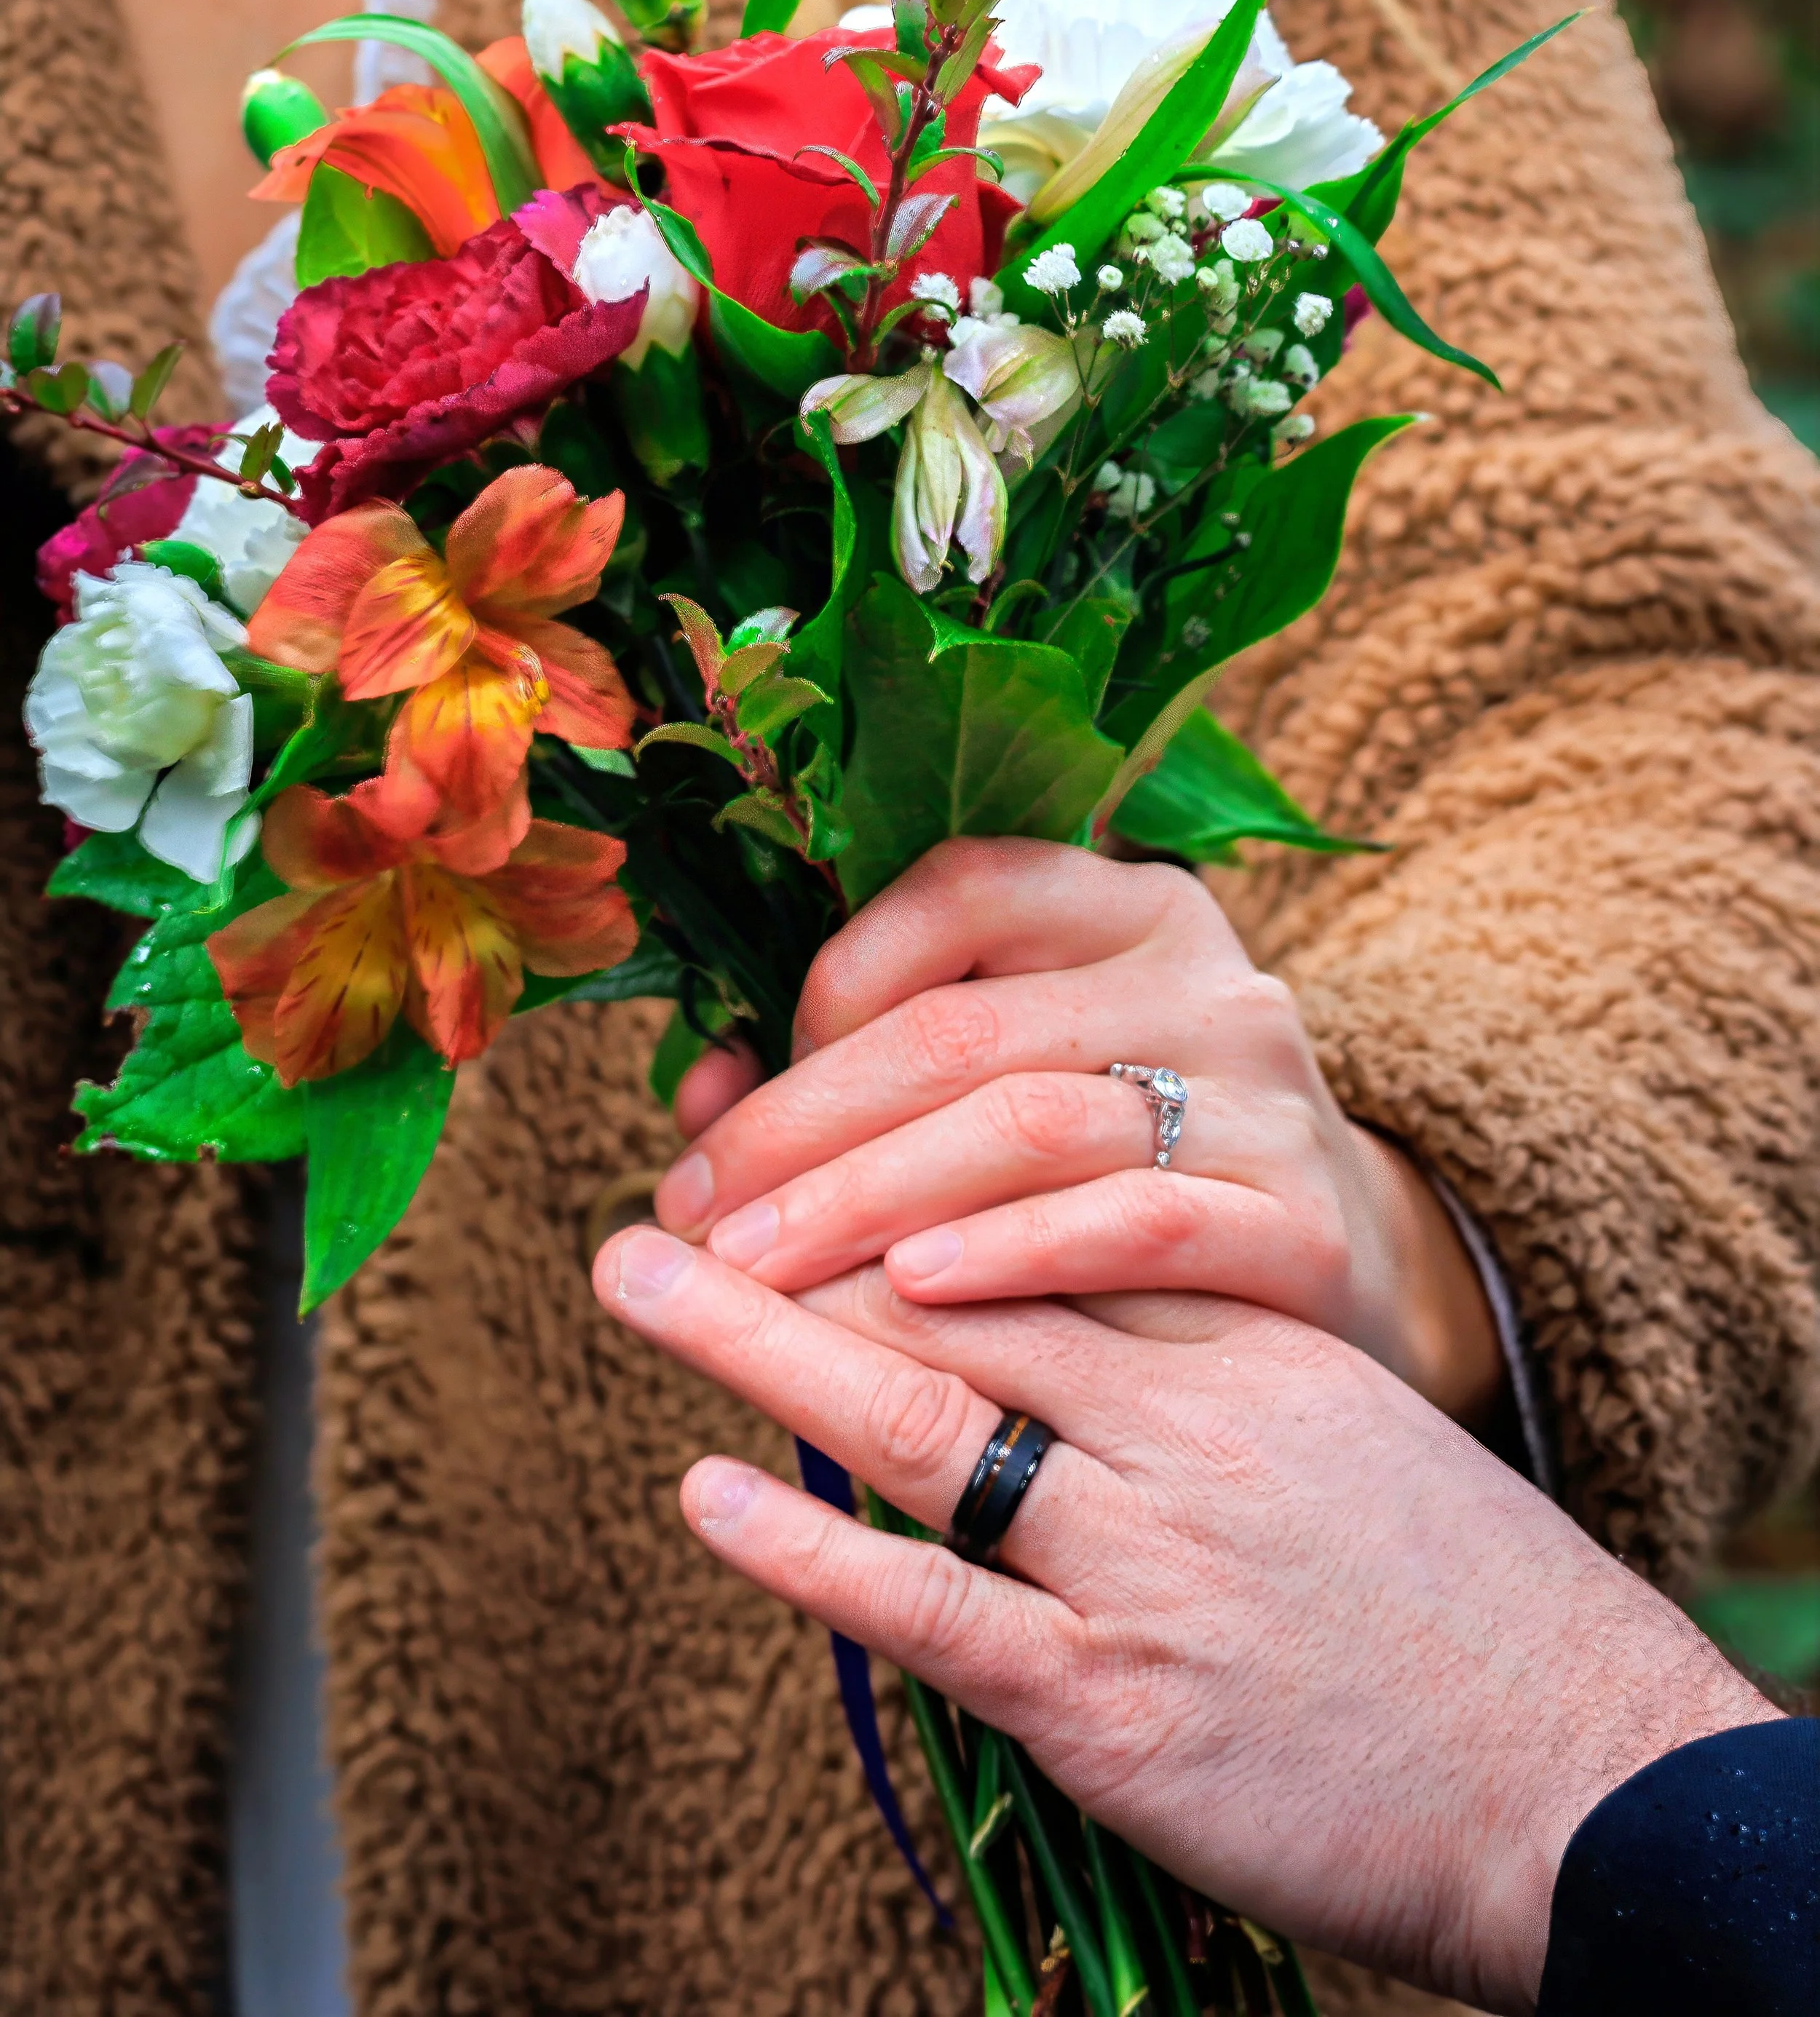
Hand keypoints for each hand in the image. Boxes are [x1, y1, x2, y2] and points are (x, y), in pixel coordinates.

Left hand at [594, 1232, 1773, 2014]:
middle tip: (665, 1174)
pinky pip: (939, 1611)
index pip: (1028, 1198)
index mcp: (1238, 1333)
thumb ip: (1173, 1351)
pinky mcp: (1119, 1704)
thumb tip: (992, 1290)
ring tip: (635, 1274)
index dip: (882, 1148)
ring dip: (757, 1338)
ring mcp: (1148, 1559)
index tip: (772, 1105)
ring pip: (928, 1411)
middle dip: (793, 1213)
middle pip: (954, 1274)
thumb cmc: (1440, 1593)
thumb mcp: (1321, 1420)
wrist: (1578, 1774)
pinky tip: (707, 1494)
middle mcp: (1187, 1421)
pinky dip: (811, 1554)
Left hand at [657, 838, 1502, 1421]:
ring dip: (870, 1201)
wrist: (1340, 1293)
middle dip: (804, 1127)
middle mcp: (1205, 977)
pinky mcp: (1300, 1217)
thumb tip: (695, 1096)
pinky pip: (1132, 1223)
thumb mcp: (1012, 1093)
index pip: (957, 889)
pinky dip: (1008, 1255)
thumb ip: (862, 1077)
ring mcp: (1263, 1093)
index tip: (725, 1108)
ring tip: (759, 1274)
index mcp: (1127, 907)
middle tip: (699, 1218)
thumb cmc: (1125, 1179)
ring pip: (1031, 1124)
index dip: (825, 985)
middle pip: (966, 1028)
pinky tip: (910, 1290)